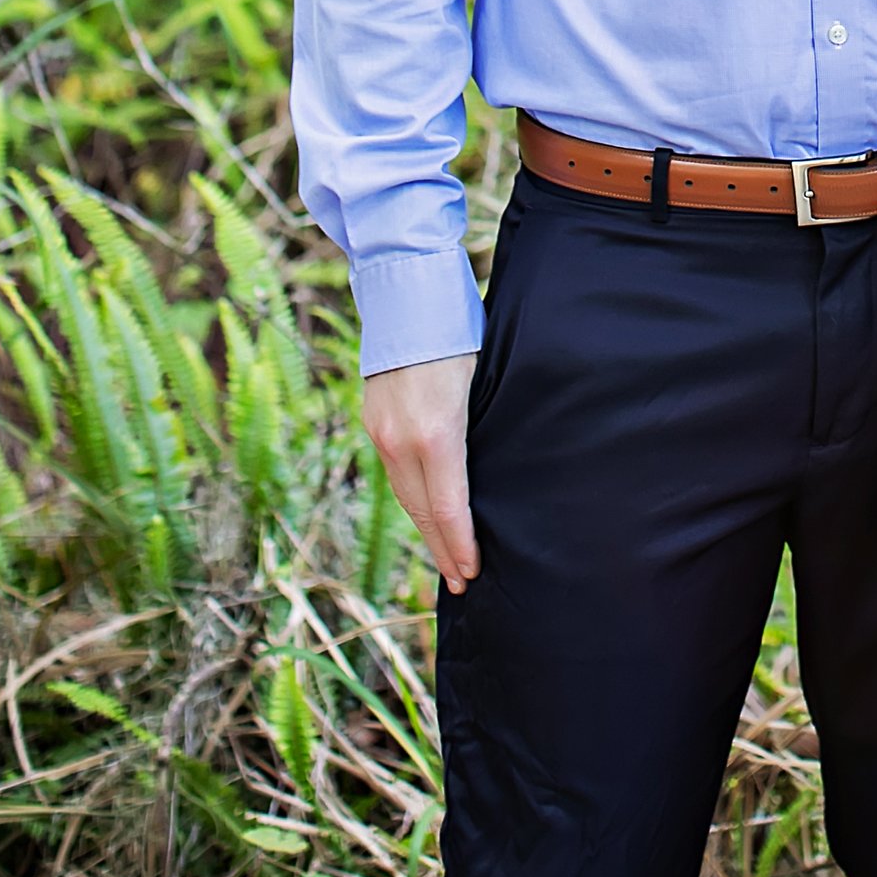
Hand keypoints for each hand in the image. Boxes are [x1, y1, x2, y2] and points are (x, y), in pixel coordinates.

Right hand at [361, 351, 479, 592]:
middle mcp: (401, 440)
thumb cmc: (458, 331)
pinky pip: (394, 474)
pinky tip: (425, 513)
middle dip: (442, 550)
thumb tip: (503, 468)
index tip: (471, 573)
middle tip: (459, 583)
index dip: (460, 544)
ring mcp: (382, 433)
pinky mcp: (373, 422)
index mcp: (436, 433)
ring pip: (404, 496)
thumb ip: (485, 428)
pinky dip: (412, 500)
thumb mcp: (485, 379)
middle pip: (422, 512)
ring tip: (444, 559)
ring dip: (425, 529)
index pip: (448, 507)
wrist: (404, 293)